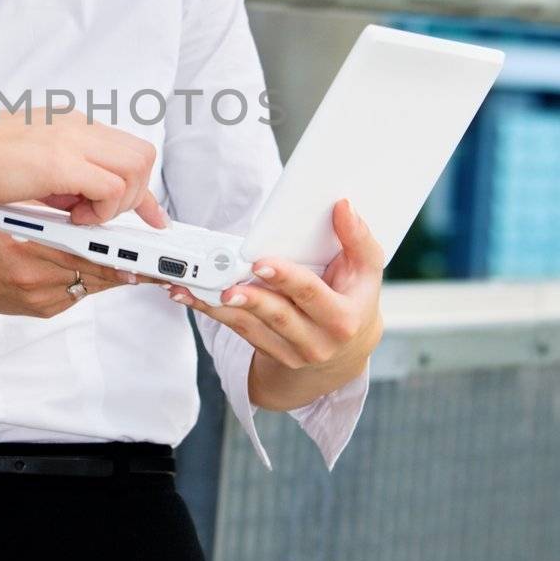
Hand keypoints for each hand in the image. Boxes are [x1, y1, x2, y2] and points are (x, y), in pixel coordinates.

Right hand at [0, 110, 166, 228]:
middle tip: (111, 221)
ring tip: (83, 219)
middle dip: (137, 196)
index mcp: (67, 122)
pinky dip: (102, 210)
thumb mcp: (27, 163)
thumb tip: (79, 202)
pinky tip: (74, 220)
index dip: (141, 186)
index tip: (151, 215)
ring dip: (118, 203)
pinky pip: (113, 189)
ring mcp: (72, 139)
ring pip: (137, 168)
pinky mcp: (63, 161)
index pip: (124, 148)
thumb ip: (57, 176)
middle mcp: (76, 124)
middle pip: (142, 155)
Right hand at [0, 211, 135, 318]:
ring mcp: (35, 298)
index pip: (81, 249)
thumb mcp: (8, 212)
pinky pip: (75, 296)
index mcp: (23, 243)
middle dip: (124, 266)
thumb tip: (91, 211)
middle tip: (153, 262)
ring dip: (112, 274)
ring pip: (89, 285)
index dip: (113, 253)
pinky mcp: (38, 311)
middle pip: (93, 272)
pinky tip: (98, 271)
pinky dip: (88, 282)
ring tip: (137, 265)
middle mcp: (30, 274)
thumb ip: (48, 214)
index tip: (136, 252)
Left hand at [166, 199, 383, 410]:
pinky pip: (239, 332)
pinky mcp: (271, 353)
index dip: (287, 279)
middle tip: (225, 283)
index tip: (261, 263)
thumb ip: (358, 239)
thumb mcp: (367, 271)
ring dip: (220, 307)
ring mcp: (293, 352)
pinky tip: (192, 296)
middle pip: (279, 316)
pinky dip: (214, 313)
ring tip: (195, 288)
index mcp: (343, 319)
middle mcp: (318, 341)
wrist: (346, 349)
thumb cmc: (355, 298)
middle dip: (250, 298)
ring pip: (252, 327)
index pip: (313, 295)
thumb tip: (344, 207)